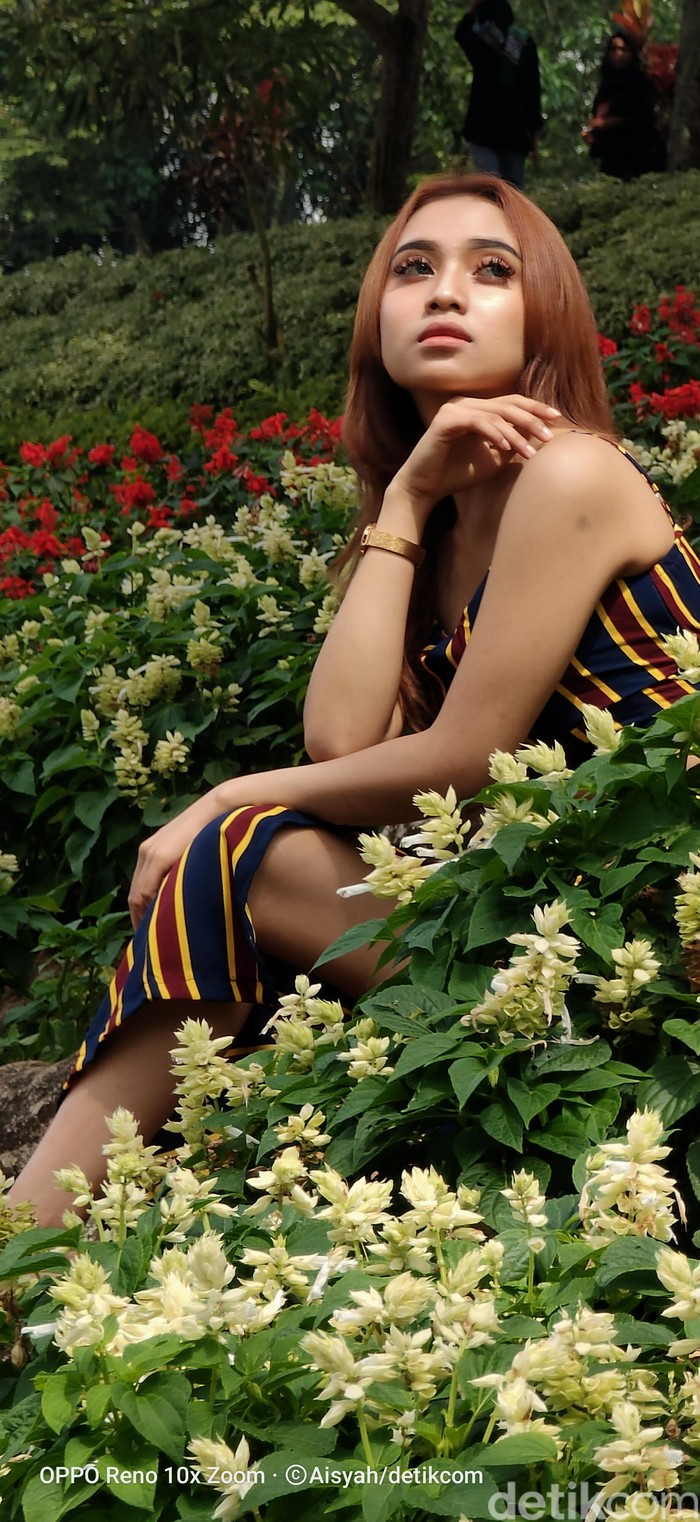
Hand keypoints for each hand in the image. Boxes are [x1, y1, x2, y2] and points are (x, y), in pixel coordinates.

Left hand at [128, 784, 228, 927]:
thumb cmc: (212, 830)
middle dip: (140, 920)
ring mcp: (151, 854)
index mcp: (150, 851)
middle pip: (135, 896)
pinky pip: (147, 889)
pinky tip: (159, 922)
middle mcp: (145, 852)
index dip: (142, 913)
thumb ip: (183, 870)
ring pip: (138, 896)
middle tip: (150, 944)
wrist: (220, 807)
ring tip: (154, 939)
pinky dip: (149, 908)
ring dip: (144, 918)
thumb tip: (186, 895)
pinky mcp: (160, 856)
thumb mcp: (192, 853)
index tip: (150, 932)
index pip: (139, 890)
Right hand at [388, 394, 560, 517]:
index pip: (511, 403)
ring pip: (495, 415)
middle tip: (549, 435)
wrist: (425, 488)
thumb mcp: (493, 459)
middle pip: (507, 405)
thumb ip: (512, 444)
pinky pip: (477, 423)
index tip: (556, 419)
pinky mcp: (446, 421)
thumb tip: (538, 435)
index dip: (535, 409)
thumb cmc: (457, 474)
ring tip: (530, 452)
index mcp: (477, 409)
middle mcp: (465, 404)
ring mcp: (454, 409)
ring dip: (516, 434)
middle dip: (531, 419)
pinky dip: (494, 434)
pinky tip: (506, 449)